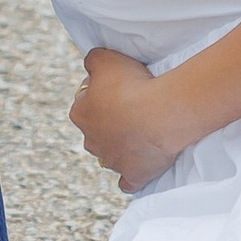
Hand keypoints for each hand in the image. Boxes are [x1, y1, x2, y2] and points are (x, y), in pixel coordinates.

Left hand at [69, 45, 187, 191]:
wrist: (159, 115)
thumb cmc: (130, 85)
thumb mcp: (104, 57)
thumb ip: (92, 60)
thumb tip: (90, 65)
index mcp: (81, 114)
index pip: (84, 102)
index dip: (100, 93)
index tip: (118, 87)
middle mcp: (91, 141)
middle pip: (97, 130)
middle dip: (109, 122)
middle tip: (132, 108)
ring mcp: (112, 161)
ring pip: (110, 155)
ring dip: (122, 145)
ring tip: (141, 131)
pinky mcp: (133, 176)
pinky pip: (127, 182)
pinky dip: (130, 176)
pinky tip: (137, 166)